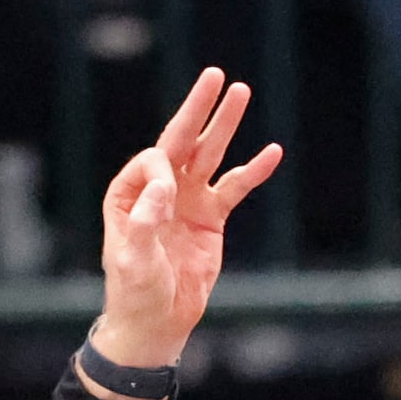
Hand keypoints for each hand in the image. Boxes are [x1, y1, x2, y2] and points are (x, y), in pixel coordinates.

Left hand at [90, 68, 282, 370]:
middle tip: (214, 75)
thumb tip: (165, 184)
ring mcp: (187, 201)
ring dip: (225, 125)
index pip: (153, 159)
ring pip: (209, 155)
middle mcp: (157, 190)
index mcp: (128, 193)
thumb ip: (143, 221)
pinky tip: (272, 151)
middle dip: (198, 109)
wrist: (157, 324)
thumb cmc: (135, 292)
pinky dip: (253, 171)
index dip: (164, 168)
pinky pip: (234, 188)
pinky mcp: (211, 219)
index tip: (168, 195)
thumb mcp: (132, 260)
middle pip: (181, 140)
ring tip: (241, 91)